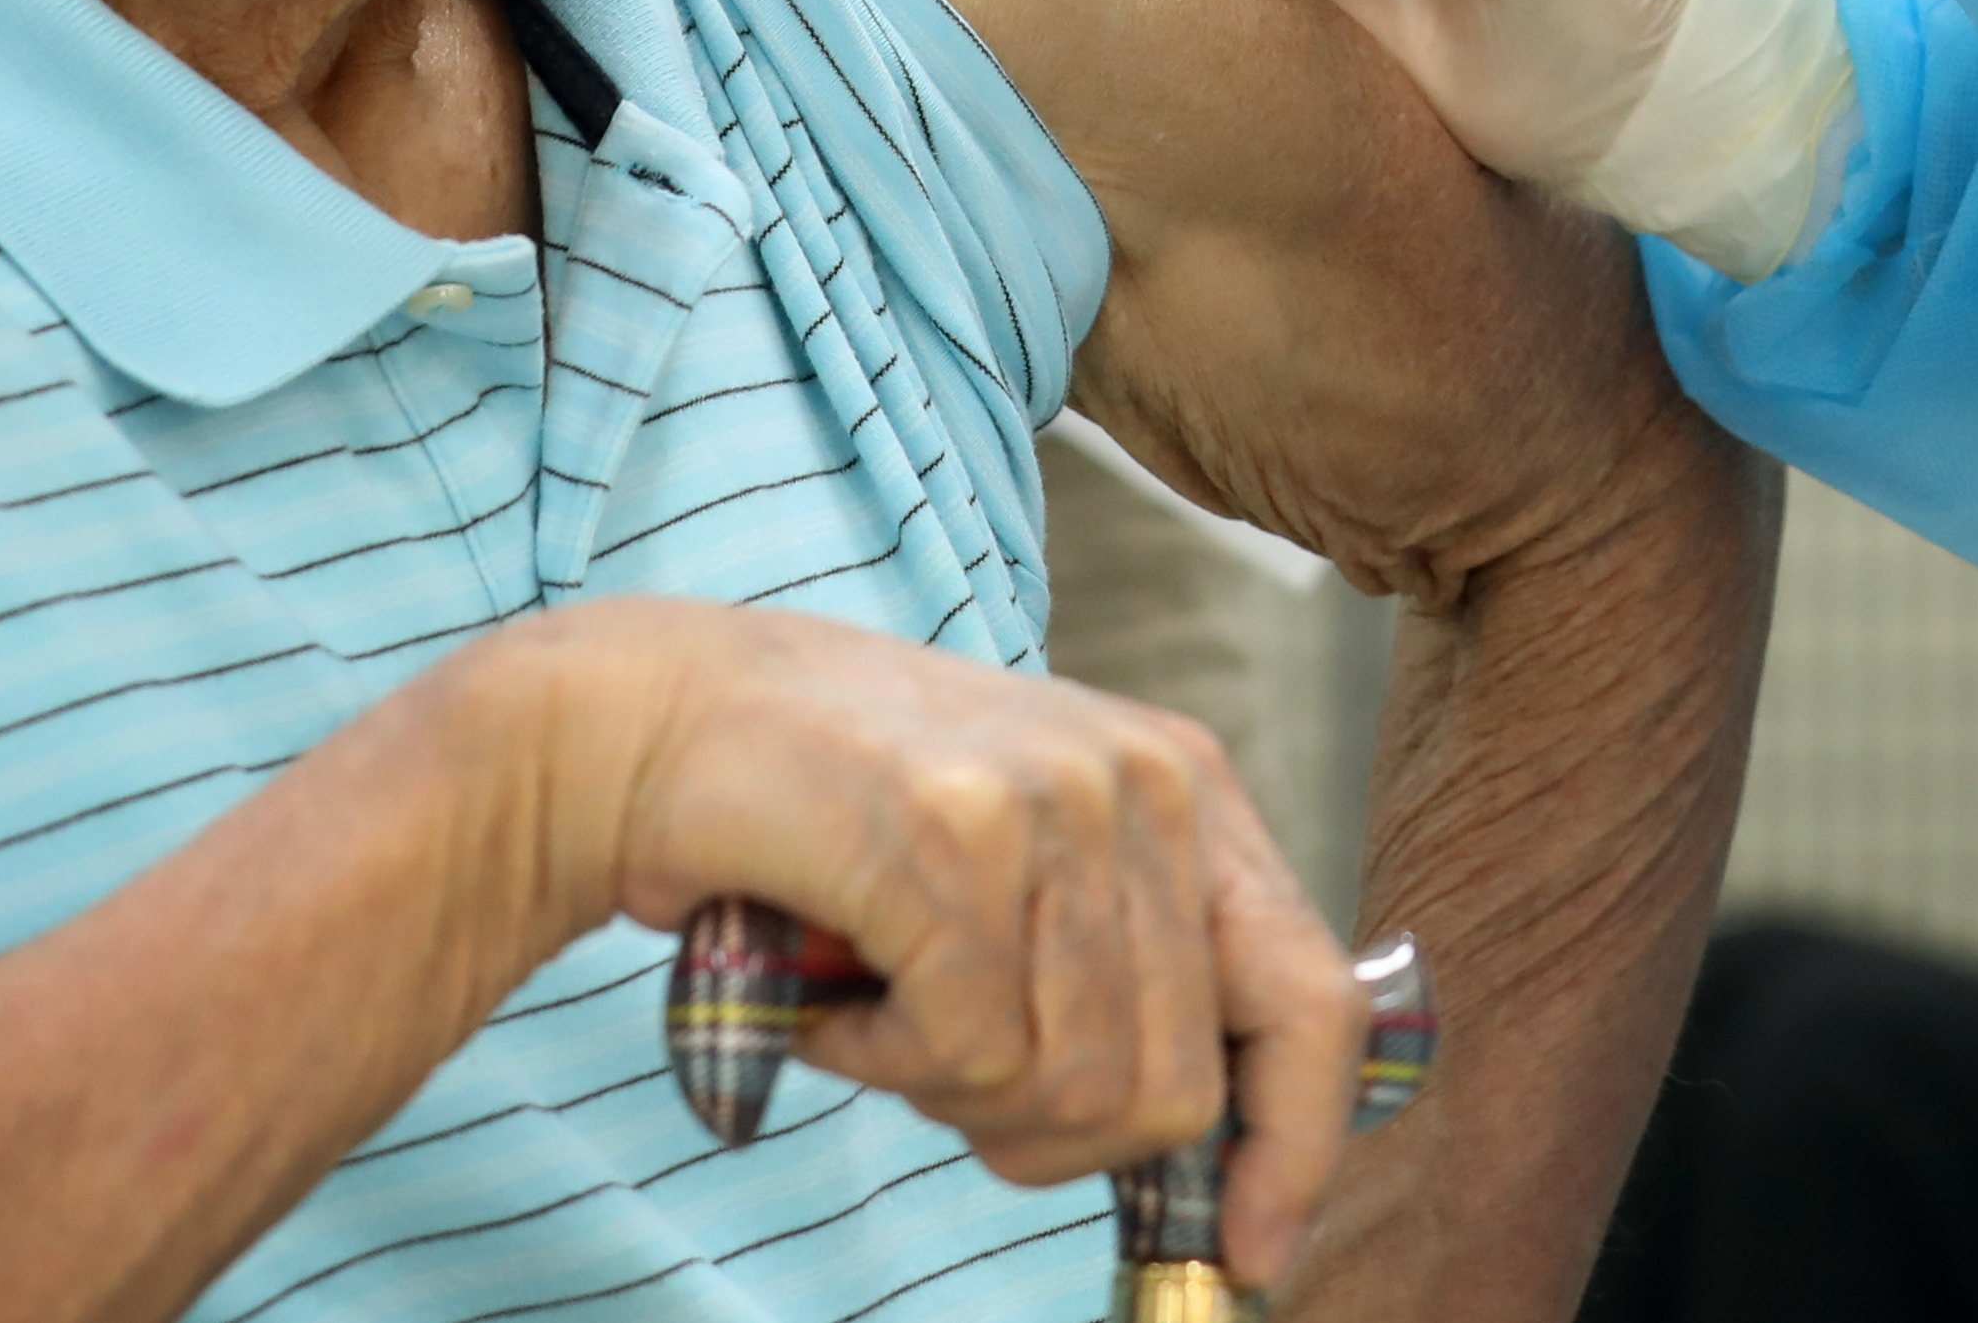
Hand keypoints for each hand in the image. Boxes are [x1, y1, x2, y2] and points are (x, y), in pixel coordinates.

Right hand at [503, 599, 1364, 1273]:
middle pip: (1176, 1089)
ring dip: (953, 1094)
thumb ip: (1130, 976)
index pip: (1315, 1001)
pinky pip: (965, 1054)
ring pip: (1072, 1086)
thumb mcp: (1032, 874)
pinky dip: (882, 1060)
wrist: (663, 722)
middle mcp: (1152, 782)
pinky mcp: (956, 832)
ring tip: (886, 1002)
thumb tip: (1215, 1159)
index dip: (1297, 1150)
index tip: (1252, 1255)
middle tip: (949, 1077)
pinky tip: (834, 986)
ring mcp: (1060, 798)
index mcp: (1194, 792)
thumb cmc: (847, 826)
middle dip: (1056, 1141)